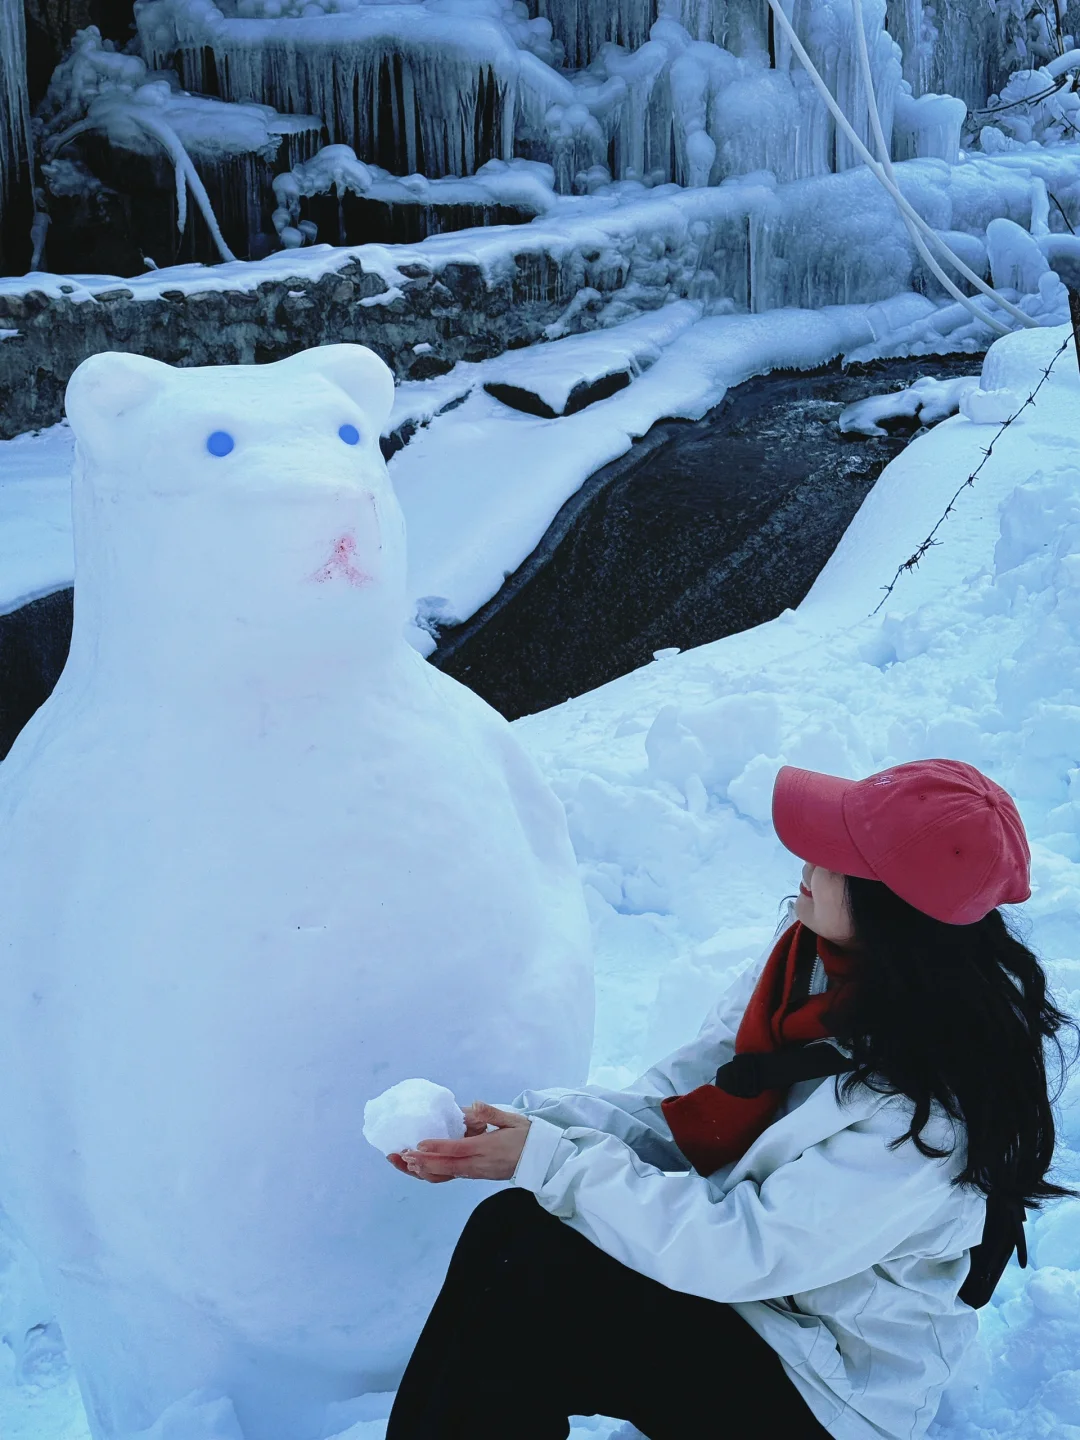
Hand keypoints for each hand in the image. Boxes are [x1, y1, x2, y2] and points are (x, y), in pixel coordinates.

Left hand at [387, 1102, 530, 1183]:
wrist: (541, 1161)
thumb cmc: (527, 1137)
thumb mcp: (513, 1121)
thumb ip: (493, 1114)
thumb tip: (474, 1105)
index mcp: (487, 1148)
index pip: (458, 1149)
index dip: (437, 1148)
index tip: (418, 1145)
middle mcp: (478, 1164)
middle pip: (446, 1167)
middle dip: (422, 1162)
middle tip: (400, 1156)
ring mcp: (476, 1172)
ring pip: (445, 1175)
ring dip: (423, 1170)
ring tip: (403, 1163)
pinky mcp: (475, 1176)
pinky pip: (450, 1177)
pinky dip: (432, 1173)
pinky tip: (420, 1168)